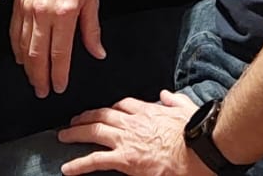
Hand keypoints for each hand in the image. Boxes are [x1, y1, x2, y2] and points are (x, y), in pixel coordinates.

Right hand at [11, 0, 104, 96]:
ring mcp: (28, 7)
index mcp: (64, 13)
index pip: (59, 53)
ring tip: (33, 79)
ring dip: (28, 67)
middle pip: (38, 55)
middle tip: (42, 91)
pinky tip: (21, 57)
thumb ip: (92, 30)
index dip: (59, 74)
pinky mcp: (19, 2)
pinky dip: (17, 48)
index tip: (59, 87)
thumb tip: (97, 52)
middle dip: (40, 77)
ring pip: (24, 46)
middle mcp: (43, 12)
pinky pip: (14, 32)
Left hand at [57, 91, 210, 175]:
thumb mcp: (187, 109)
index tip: (106, 110)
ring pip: (94, 131)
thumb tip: (166, 94)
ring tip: (63, 135)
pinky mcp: (124, 159)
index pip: (124, 105)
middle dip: (86, 116)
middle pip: (103, 115)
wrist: (198, 149)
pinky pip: (95, 160)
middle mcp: (133, 123)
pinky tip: (67, 168)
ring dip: (76, 133)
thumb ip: (174, 101)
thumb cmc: (195, 133)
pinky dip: (79, 164)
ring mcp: (126, 140)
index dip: (111, 107)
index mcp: (149, 112)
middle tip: (75, 120)